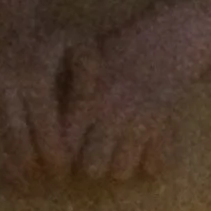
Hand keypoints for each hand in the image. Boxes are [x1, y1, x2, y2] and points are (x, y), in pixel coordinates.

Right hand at [0, 24, 92, 186]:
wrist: (0, 7)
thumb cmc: (49, 31)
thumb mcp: (79, 46)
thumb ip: (89, 83)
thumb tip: (91, 125)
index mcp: (33, 79)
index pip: (46, 134)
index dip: (57, 160)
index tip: (68, 175)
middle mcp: (3, 90)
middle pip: (19, 147)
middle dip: (35, 173)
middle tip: (50, 186)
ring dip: (13, 172)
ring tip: (29, 187)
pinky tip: (9, 172)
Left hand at [61, 18, 188, 184]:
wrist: (170, 38)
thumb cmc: (121, 47)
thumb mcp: (84, 59)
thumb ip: (64, 88)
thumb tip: (40, 118)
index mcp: (89, 97)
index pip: (65, 146)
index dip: (62, 155)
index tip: (62, 154)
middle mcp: (112, 115)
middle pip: (92, 168)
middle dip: (89, 167)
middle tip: (91, 158)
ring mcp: (141, 124)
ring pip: (121, 172)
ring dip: (117, 167)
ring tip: (116, 155)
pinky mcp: (166, 129)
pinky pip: (154, 166)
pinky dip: (149, 164)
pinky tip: (144, 152)